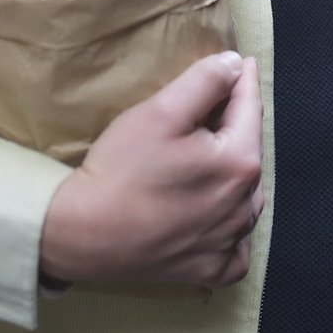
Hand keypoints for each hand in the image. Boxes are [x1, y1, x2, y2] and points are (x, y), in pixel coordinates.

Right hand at [39, 51, 262, 287]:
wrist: (82, 234)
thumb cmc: (121, 169)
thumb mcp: (160, 111)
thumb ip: (204, 81)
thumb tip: (234, 64)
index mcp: (239, 163)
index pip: (250, 109)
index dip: (242, 80)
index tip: (240, 62)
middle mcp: (244, 206)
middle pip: (248, 151)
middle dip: (237, 126)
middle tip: (218, 106)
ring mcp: (229, 243)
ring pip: (245, 195)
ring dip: (235, 172)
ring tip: (214, 153)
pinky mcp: (211, 270)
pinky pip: (235, 243)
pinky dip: (230, 224)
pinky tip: (212, 211)